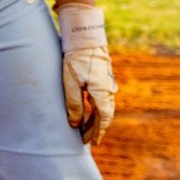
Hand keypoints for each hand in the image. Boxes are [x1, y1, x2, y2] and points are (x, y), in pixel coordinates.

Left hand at [57, 3, 116, 144]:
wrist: (85, 36)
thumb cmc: (76, 59)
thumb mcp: (71, 83)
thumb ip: (74, 105)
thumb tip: (75, 124)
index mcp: (102, 92)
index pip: (103, 118)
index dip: (98, 132)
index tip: (92, 143)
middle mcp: (108, 89)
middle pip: (104, 113)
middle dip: (96, 128)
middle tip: (85, 140)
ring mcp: (107, 82)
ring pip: (103, 105)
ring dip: (95, 118)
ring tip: (84, 128)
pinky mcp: (103, 76)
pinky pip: (102, 97)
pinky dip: (95, 107)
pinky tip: (87, 110)